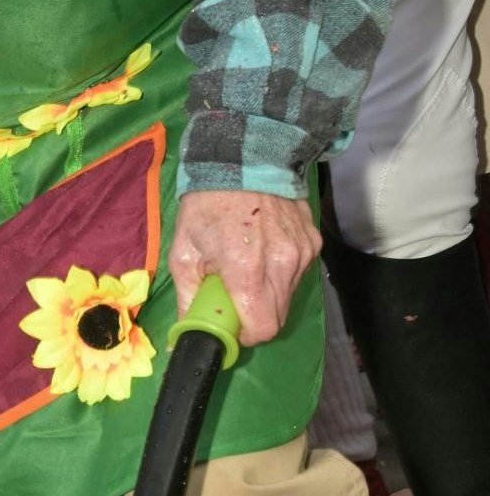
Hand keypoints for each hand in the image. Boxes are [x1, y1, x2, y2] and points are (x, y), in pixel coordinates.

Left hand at [169, 188, 319, 346]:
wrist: (243, 160)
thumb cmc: (205, 206)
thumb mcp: (183, 252)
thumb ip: (188, 296)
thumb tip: (183, 332)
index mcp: (247, 270)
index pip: (263, 328)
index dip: (246, 335)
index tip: (232, 326)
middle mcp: (282, 264)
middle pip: (278, 318)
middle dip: (255, 319)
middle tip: (235, 300)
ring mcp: (302, 252)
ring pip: (288, 297)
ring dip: (267, 296)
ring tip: (247, 269)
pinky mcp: (313, 242)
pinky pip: (298, 274)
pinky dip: (280, 274)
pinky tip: (263, 251)